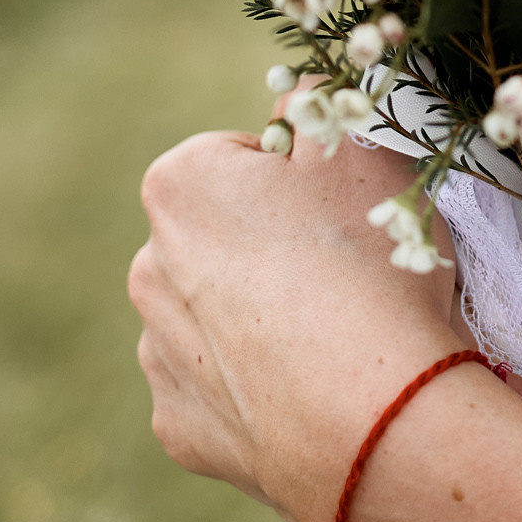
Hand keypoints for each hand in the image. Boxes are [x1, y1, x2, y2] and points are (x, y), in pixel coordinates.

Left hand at [129, 130, 463, 521]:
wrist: (372, 419)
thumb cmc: (368, 268)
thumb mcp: (365, 151)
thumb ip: (323, 105)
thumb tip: (301, 95)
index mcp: (181, 185)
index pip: (243, 158)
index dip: (301, 179)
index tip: (340, 211)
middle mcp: (149, 264)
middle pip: (223, 238)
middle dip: (272, 249)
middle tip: (345, 273)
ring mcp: (158, 351)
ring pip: (216, 316)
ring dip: (260, 318)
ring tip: (333, 339)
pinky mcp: (178, 425)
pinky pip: (219, 391)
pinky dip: (257, 389)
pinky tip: (307, 391)